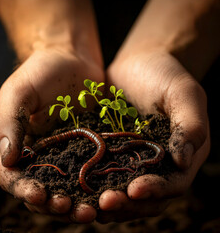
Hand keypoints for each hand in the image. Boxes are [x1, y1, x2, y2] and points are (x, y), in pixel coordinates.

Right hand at [0, 47, 103, 222]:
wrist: (74, 59)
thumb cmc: (43, 71)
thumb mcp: (20, 91)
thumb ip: (9, 122)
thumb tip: (7, 160)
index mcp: (21, 146)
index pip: (16, 178)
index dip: (26, 191)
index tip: (40, 195)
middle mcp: (44, 155)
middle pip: (46, 190)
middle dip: (56, 204)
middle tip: (72, 209)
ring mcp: (69, 152)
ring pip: (71, 186)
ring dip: (79, 202)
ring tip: (91, 210)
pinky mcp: (90, 146)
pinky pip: (93, 170)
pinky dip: (99, 184)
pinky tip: (110, 191)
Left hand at [97, 51, 209, 222]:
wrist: (138, 63)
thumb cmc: (164, 74)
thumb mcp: (183, 93)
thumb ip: (190, 126)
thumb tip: (183, 162)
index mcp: (181, 152)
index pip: (173, 182)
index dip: (156, 191)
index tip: (135, 191)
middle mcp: (158, 161)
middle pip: (146, 194)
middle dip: (128, 202)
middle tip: (106, 203)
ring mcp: (133, 157)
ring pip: (123, 187)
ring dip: (108, 198)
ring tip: (90, 205)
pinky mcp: (112, 149)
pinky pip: (103, 170)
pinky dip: (93, 182)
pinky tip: (78, 187)